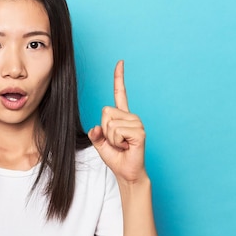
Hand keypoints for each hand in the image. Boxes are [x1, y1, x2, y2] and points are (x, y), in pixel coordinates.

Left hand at [88, 60, 147, 182]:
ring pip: (110, 123)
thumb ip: (95, 134)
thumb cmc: (116, 158)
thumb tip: (95, 128)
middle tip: (116, 142)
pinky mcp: (139, 132)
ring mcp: (137, 123)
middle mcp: (131, 117)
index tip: (120, 62)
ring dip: (111, 138)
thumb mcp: (100, 144)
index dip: (119, 78)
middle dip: (104, 130)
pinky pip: (116, 131)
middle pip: (105, 112)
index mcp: (122, 116)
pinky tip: (126, 147)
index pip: (120, 93)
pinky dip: (116, 142)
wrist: (126, 173)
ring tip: (121, 145)